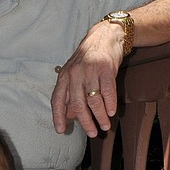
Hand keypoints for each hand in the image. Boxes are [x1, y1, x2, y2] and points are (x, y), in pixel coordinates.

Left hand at [50, 20, 125, 137]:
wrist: (105, 36)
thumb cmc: (89, 59)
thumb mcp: (75, 74)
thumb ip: (71, 94)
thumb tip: (69, 115)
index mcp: (64, 76)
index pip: (57, 100)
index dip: (57, 116)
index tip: (60, 130)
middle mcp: (75, 74)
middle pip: (78, 104)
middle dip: (85, 121)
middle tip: (92, 133)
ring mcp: (90, 70)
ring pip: (94, 100)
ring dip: (100, 116)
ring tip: (105, 125)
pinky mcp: (105, 68)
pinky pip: (108, 90)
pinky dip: (110, 103)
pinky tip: (112, 112)